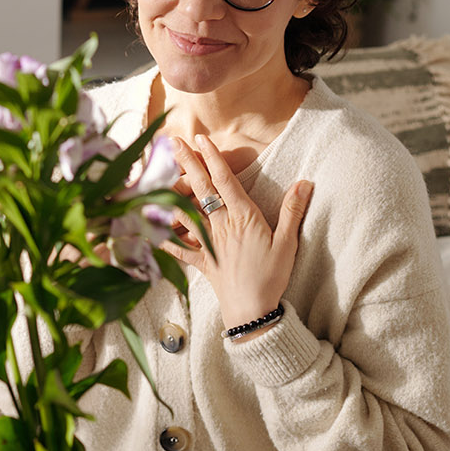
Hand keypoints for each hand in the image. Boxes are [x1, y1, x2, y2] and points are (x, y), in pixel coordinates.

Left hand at [165, 135, 312, 330]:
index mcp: (243, 218)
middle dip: (187, 163)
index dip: (213, 158)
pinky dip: (161, 234)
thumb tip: (304, 182)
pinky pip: (176, 246)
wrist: (253, 311)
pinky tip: (145, 224)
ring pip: (184, 212)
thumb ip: (292, 210)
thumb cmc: (272, 276)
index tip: (201, 139)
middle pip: (201, 189)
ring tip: (155, 173)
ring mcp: (208, 243)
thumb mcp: (288, 242)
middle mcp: (221, 226)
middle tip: (172, 142)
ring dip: (169, 190)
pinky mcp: (200, 260)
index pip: (225, 181)